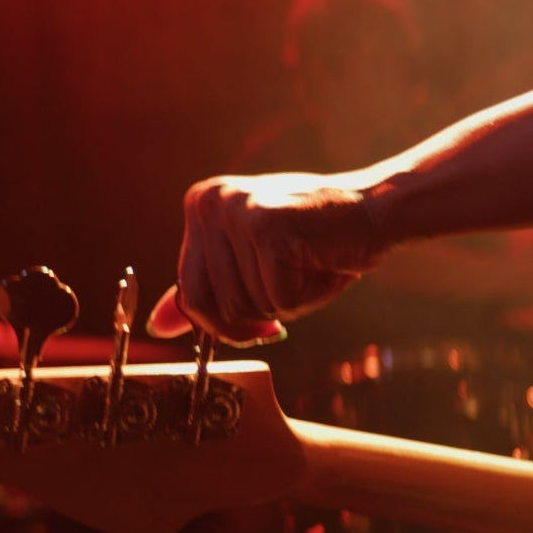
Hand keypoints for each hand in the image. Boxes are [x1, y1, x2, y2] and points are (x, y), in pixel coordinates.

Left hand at [146, 173, 386, 346]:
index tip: (266, 306)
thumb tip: (157, 329)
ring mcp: (238, 213)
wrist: (374, 211)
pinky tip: (322, 263)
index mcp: (200, 207)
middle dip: (258, 315)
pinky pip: (281, 301)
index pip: (190, 294)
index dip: (230, 318)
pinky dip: (310, 297)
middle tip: (293, 283)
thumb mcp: (251, 265)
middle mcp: (210, 203)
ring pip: (248, 307)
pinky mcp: (269, 229)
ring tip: (309, 265)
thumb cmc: (315, 243)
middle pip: (215, 308)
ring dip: (289, 303)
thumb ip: (207, 291)